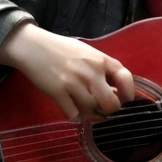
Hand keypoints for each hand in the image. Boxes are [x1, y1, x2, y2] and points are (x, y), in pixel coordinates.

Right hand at [0, 21, 135, 120]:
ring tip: (86, 110)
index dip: (128, 92)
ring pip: (92, 111)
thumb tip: (115, 91)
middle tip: (102, 109)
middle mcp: (91, 72)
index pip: (125, 78)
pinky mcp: (58, 93)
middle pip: (111, 104)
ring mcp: (74, 84)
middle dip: (109, 110)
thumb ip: (102, 69)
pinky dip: (75, 116)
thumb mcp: (87, 53)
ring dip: (90, 115)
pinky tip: (72, 110)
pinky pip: (73, 114)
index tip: (125, 99)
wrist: (32, 46)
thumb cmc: (61, 49)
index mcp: (101, 60)